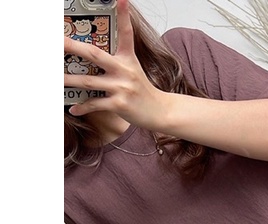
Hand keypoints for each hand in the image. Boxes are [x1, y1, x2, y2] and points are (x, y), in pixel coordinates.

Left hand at [63, 0, 167, 127]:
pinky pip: (96, 104)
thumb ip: (115, 61)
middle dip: (73, 47)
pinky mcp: (120, 104)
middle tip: (58, 42)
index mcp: (127, 59)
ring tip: (56, 79)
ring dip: (69, 81)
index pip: (125, 34)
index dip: (123, 16)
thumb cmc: (141, 90)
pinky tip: (73, 108)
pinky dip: (83, 107)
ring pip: (89, 81)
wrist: (160, 111)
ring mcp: (122, 88)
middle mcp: (124, 71)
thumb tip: (92, 56)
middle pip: (94, 54)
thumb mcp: (132, 70)